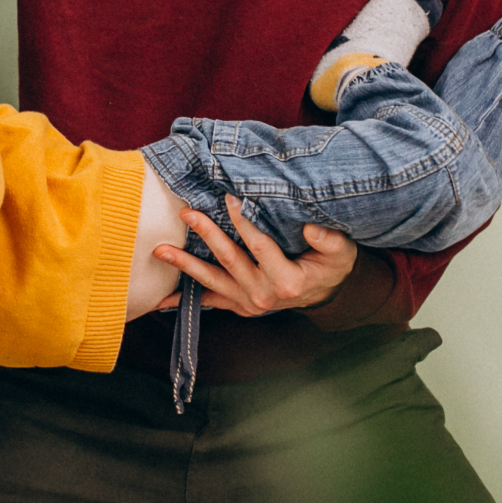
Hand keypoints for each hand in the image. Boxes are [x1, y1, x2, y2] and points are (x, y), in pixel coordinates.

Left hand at [153, 197, 356, 316]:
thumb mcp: (341, 252)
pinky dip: (184, 301)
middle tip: (187, 213)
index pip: (260, 245)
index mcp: (287, 280)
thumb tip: (310, 227)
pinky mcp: (238, 305)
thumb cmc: (331, 267)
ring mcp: (248, 302)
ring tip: (160, 250)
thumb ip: (330, 240)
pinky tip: (160, 300)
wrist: (324, 293)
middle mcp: (264, 294)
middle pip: (230, 259)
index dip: (244, 221)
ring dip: (185, 264)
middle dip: (206, 234)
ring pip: (212, 280)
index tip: (228, 197)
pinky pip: (209, 301)